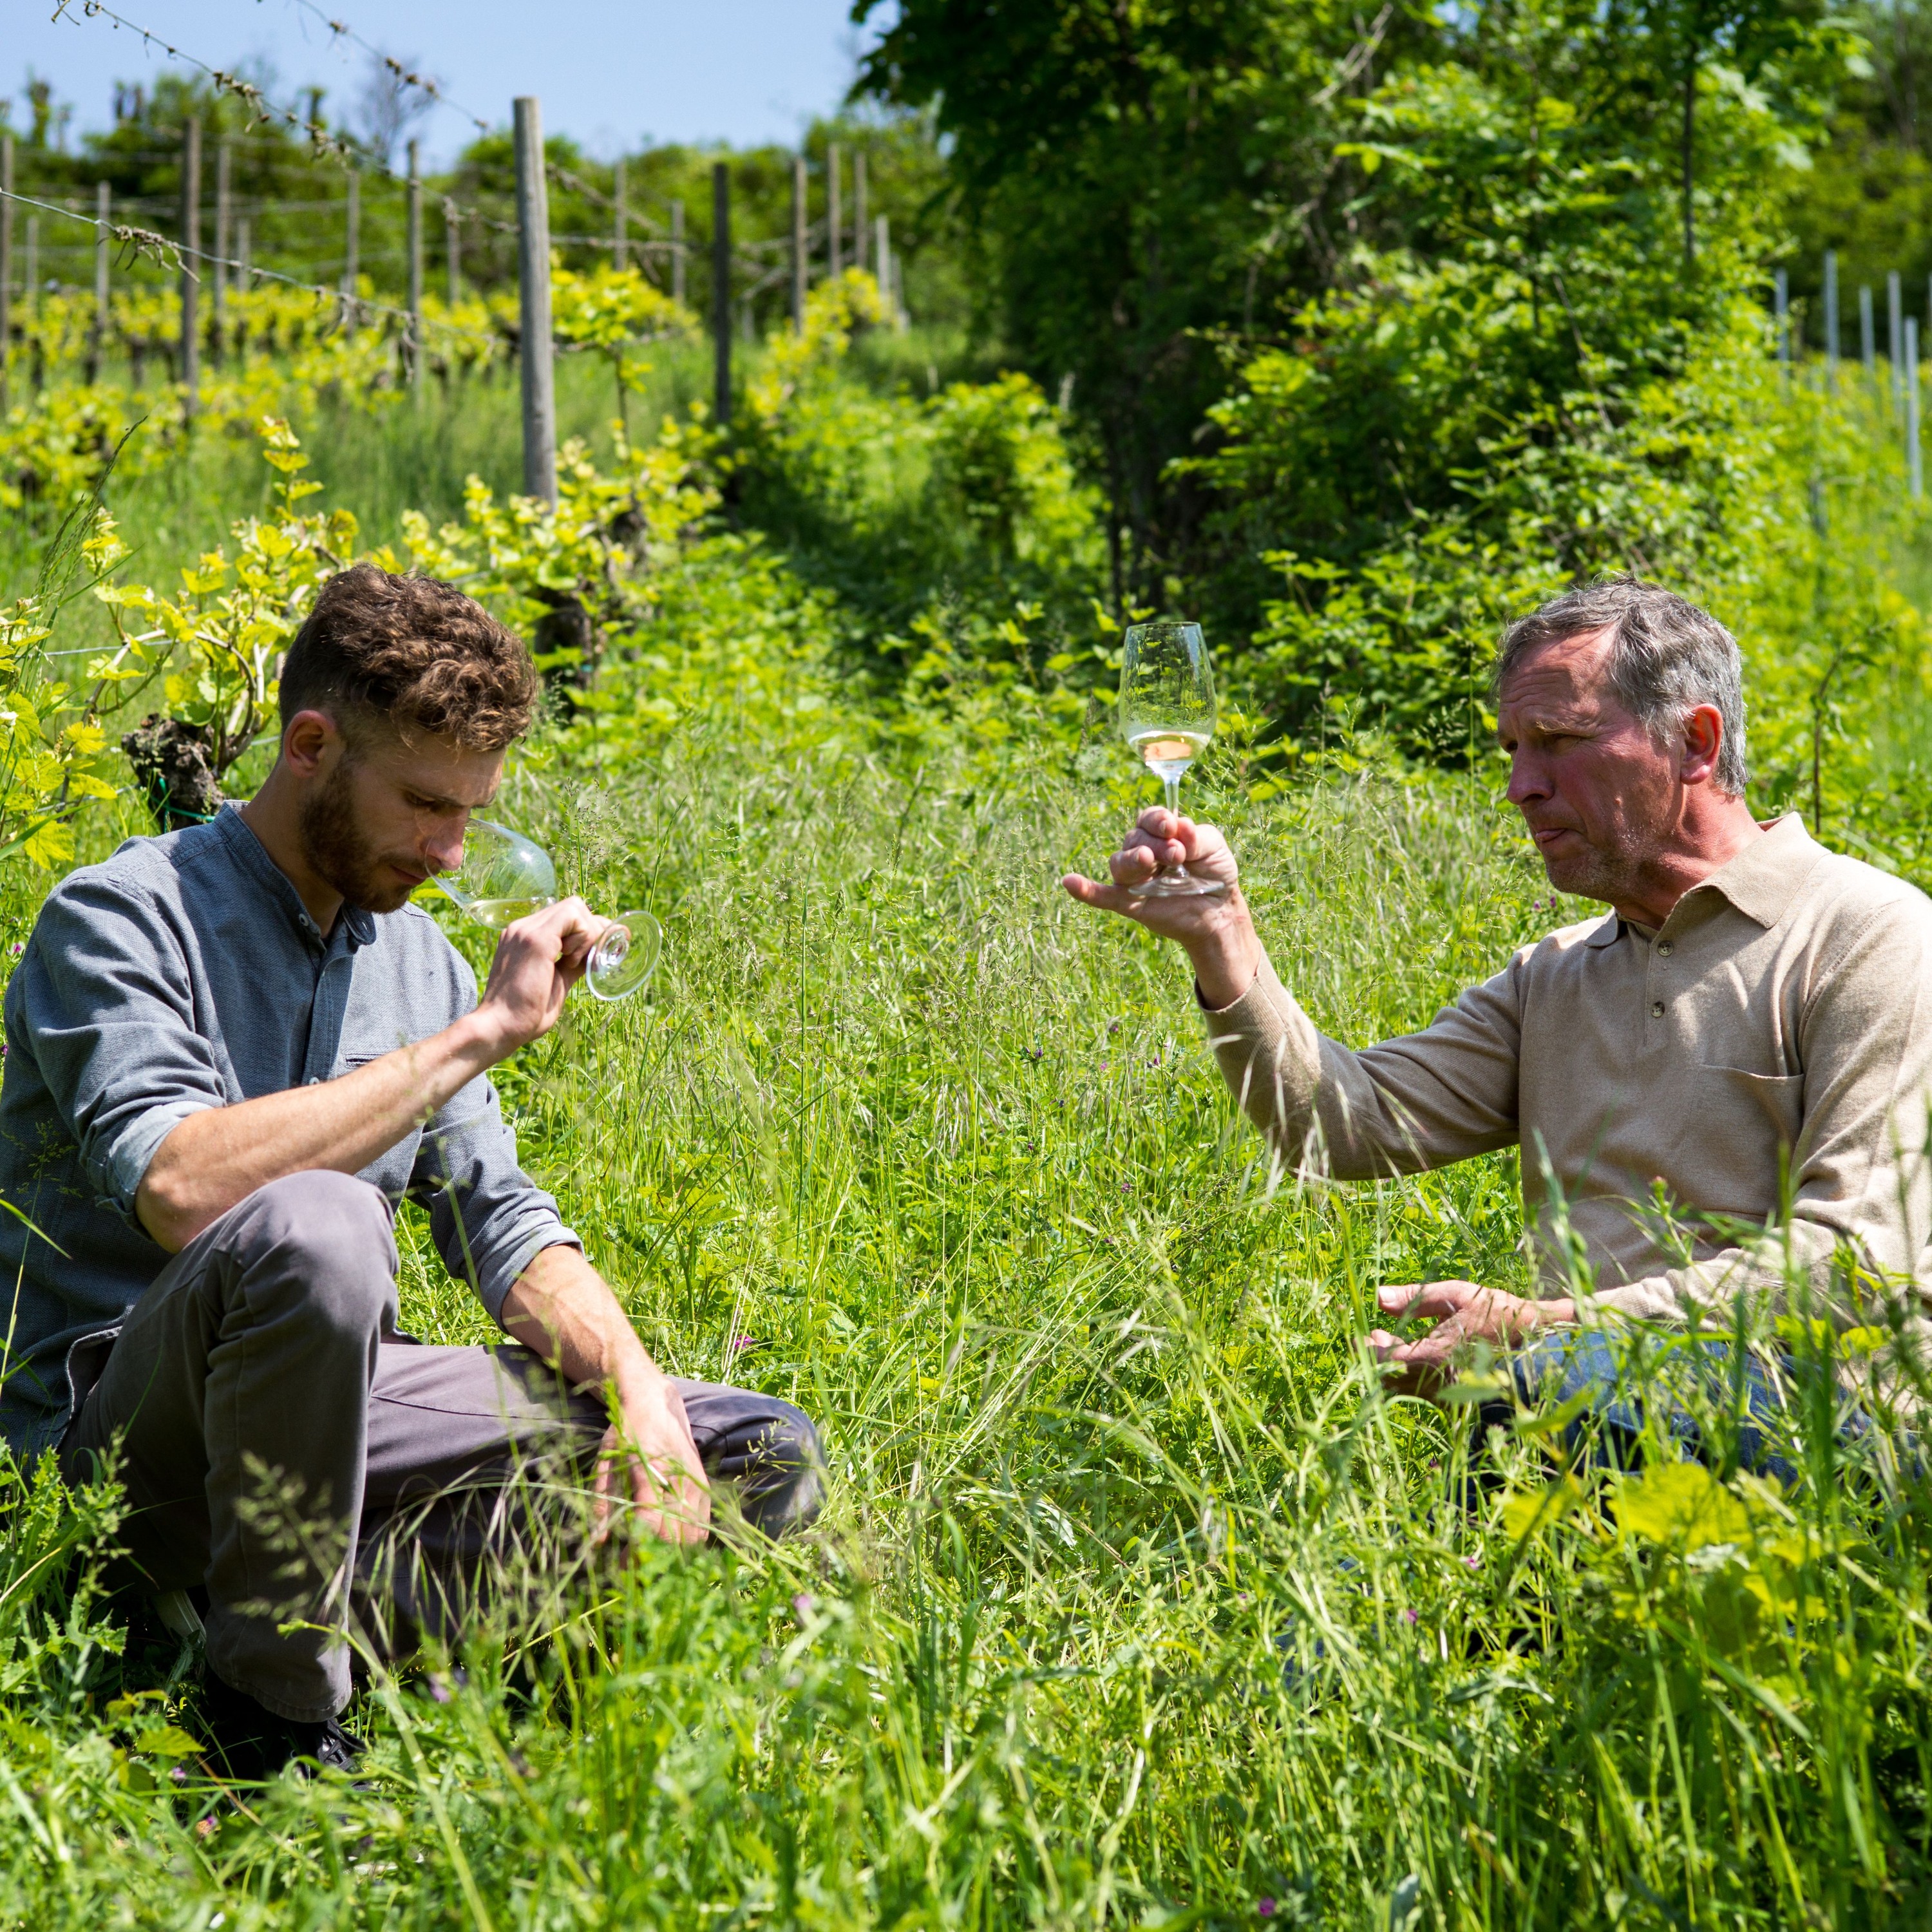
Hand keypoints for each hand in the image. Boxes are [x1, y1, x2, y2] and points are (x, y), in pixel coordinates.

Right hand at [475, 896, 606, 1053]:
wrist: (500, 1027)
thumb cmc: (527, 1013)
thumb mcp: (558, 981)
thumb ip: (573, 963)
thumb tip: (595, 954)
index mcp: (525, 936)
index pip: (566, 915)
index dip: (589, 930)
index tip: (597, 953)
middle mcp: (523, 927)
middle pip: (574, 907)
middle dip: (592, 931)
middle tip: (585, 961)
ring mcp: (526, 930)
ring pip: (575, 907)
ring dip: (587, 934)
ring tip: (573, 962)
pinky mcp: (535, 940)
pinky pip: (573, 917)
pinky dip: (583, 936)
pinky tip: (571, 960)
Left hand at [593, 1372, 711, 1547]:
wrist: (655, 1403)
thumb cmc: (625, 1432)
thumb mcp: (605, 1460)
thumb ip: (602, 1501)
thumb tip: (599, 1543)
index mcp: (649, 1469)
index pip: (650, 1519)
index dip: (637, 1548)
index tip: (623, 1564)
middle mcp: (677, 1477)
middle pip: (674, 1533)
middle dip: (654, 1558)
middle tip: (634, 1568)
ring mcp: (695, 1482)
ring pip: (693, 1534)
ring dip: (674, 1553)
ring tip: (651, 1558)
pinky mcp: (704, 1486)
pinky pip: (703, 1524)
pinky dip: (689, 1541)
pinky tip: (670, 1545)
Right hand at [1062, 808, 1260, 1005]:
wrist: (1220, 912)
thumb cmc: (1214, 873)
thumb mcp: (1213, 846)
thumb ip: (1196, 836)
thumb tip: (1178, 825)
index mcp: (1160, 835)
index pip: (1147, 818)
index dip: (1156, 819)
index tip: (1171, 827)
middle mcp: (1143, 853)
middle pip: (1133, 838)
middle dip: (1154, 843)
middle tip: (1177, 856)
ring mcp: (1135, 879)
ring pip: (1118, 863)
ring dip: (1132, 859)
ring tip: (1150, 862)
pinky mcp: (1131, 903)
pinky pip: (1102, 896)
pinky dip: (1085, 890)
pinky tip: (1069, 882)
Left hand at [1367, 1281, 1573, 1395]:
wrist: (1543, 1345)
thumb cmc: (1500, 1315)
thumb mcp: (1458, 1296)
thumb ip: (1415, 1297)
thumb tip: (1378, 1296)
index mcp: (1433, 1357)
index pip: (1384, 1359)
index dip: (1370, 1347)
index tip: (1367, 1332)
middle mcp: (1437, 1383)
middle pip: (1389, 1379)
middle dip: (1378, 1357)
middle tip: (1377, 1336)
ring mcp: (1449, 1395)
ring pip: (1405, 1388)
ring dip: (1393, 1367)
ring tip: (1391, 1339)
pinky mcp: (1459, 1400)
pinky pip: (1424, 1392)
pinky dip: (1413, 1376)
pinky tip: (1417, 1355)